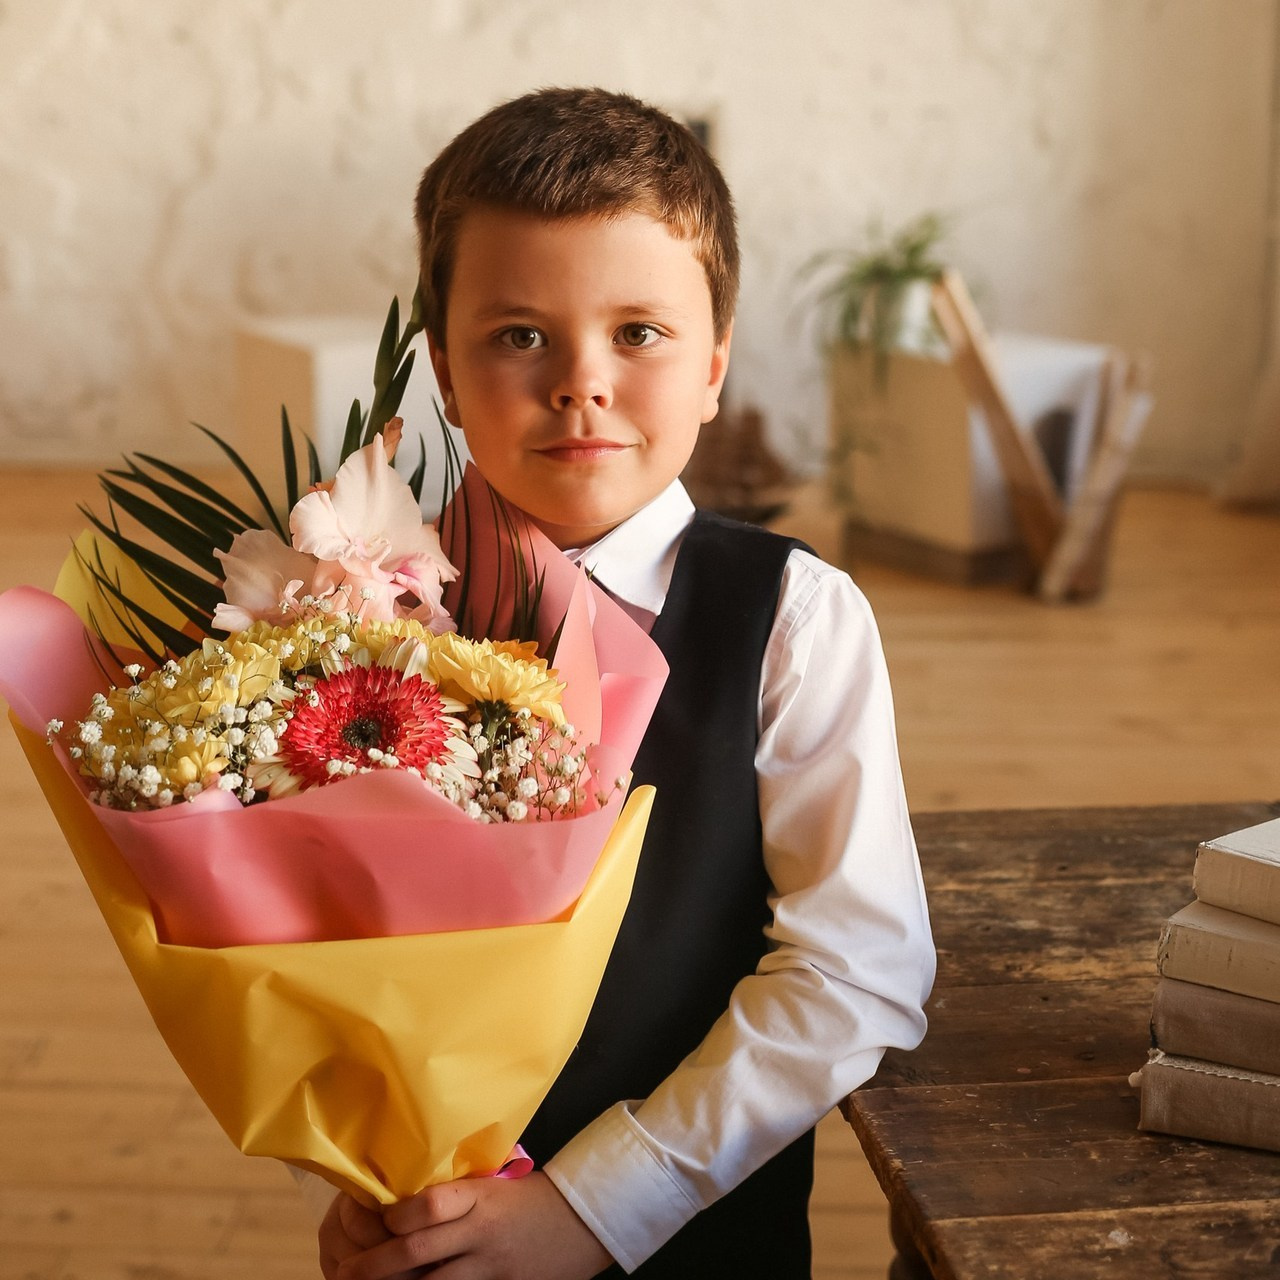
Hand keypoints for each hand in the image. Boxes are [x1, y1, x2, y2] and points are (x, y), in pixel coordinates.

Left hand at [333, 1171, 613, 1279]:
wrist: (581, 1222)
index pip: (431, 1203)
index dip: (397, 1215)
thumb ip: (455, 1194)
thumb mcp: (493, 1185)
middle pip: (418, 1251)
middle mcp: (479, 1231)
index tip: (376, 1217)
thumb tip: (400, 1199)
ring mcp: (488, 1266)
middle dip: (376, 1265)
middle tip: (346, 1272)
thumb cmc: (529, 1197)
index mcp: (478, 1195)